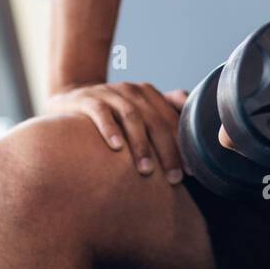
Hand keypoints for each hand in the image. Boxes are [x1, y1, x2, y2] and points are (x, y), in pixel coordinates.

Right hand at [44, 82, 188, 183]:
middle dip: (168, 150)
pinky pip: (100, 113)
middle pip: (156, 120)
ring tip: (146, 170)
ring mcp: (109, 94)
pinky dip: (110, 128)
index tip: (191, 171)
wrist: (71, 96)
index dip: (184, 144)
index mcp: (149, 94)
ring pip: (131, 117)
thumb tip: (198, 132)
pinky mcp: (87, 100)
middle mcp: (132, 91)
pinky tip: (116, 147)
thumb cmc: (113, 112)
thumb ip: (167, 114)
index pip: (172, 119)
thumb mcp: (140, 110)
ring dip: (141, 144)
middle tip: (174, 177)